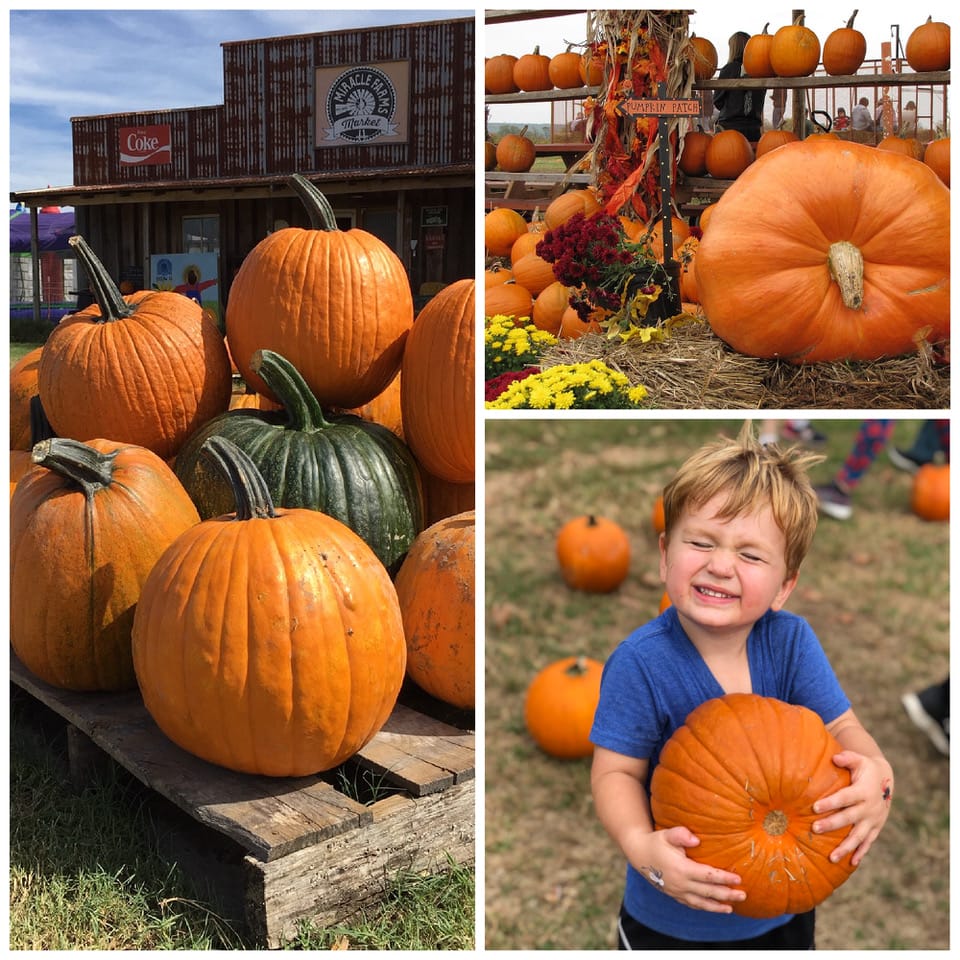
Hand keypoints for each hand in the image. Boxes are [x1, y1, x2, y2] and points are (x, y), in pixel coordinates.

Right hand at [634, 826, 746, 913]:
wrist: (639, 854)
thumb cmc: (656, 842)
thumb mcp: (667, 834)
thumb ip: (681, 834)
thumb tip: (697, 839)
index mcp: (681, 869)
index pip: (707, 875)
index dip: (723, 878)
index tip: (738, 879)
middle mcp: (680, 884)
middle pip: (708, 892)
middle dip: (727, 894)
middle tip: (743, 895)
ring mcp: (677, 892)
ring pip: (701, 903)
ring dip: (717, 906)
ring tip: (732, 908)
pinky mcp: (674, 895)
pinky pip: (692, 904)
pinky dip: (705, 907)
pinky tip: (714, 908)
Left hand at [811, 750, 893, 866]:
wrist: (886, 780)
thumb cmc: (865, 768)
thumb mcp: (859, 760)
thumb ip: (847, 758)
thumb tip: (834, 757)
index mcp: (863, 791)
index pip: (845, 798)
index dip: (831, 802)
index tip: (814, 807)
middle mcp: (869, 808)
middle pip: (849, 818)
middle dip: (832, 824)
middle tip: (815, 829)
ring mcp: (873, 820)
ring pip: (859, 836)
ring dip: (846, 847)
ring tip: (831, 858)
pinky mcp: (876, 828)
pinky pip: (868, 842)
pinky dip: (860, 853)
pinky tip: (851, 863)